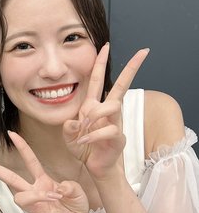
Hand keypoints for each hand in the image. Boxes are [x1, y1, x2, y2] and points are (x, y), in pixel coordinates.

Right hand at [0, 131, 88, 212]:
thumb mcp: (76, 191)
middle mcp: (34, 193)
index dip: (21, 146)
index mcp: (42, 181)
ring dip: (38, 196)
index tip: (10, 133)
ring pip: (21, 199)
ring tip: (56, 198)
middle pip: (10, 179)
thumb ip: (70, 186)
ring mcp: (35, 209)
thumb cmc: (74, 206)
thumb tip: (58, 189)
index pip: (29, 161)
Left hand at [63, 43, 148, 179]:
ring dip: (95, 114)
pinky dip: (93, 135)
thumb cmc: (83, 147)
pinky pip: (109, 129)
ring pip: (113, 105)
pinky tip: (84, 141)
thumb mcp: (69, 136)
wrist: (94, 166)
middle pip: (121, 85)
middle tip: (142, 52)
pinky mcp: (118, 137)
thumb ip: (69, 128)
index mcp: (93, 105)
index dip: (101, 63)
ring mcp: (114, 122)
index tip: (106, 46)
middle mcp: (106, 111)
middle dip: (131, 68)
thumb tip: (73, 122)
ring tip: (83, 127)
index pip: (99, 80)